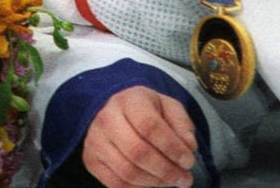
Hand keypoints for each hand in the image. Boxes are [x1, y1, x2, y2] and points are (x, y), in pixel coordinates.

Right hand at [82, 86, 197, 187]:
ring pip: (127, 171)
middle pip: (137, 152)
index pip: (150, 126)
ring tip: (172, 181)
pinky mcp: (91, 160)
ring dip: (155, 182)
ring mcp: (95, 140)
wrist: (117, 112)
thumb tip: (188, 147)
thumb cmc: (148, 111)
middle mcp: (107, 118)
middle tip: (184, 178)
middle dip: (166, 170)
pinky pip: (115, 183)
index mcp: (129, 100)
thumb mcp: (169, 108)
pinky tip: (153, 182)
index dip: (172, 147)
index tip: (189, 160)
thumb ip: (182, 125)